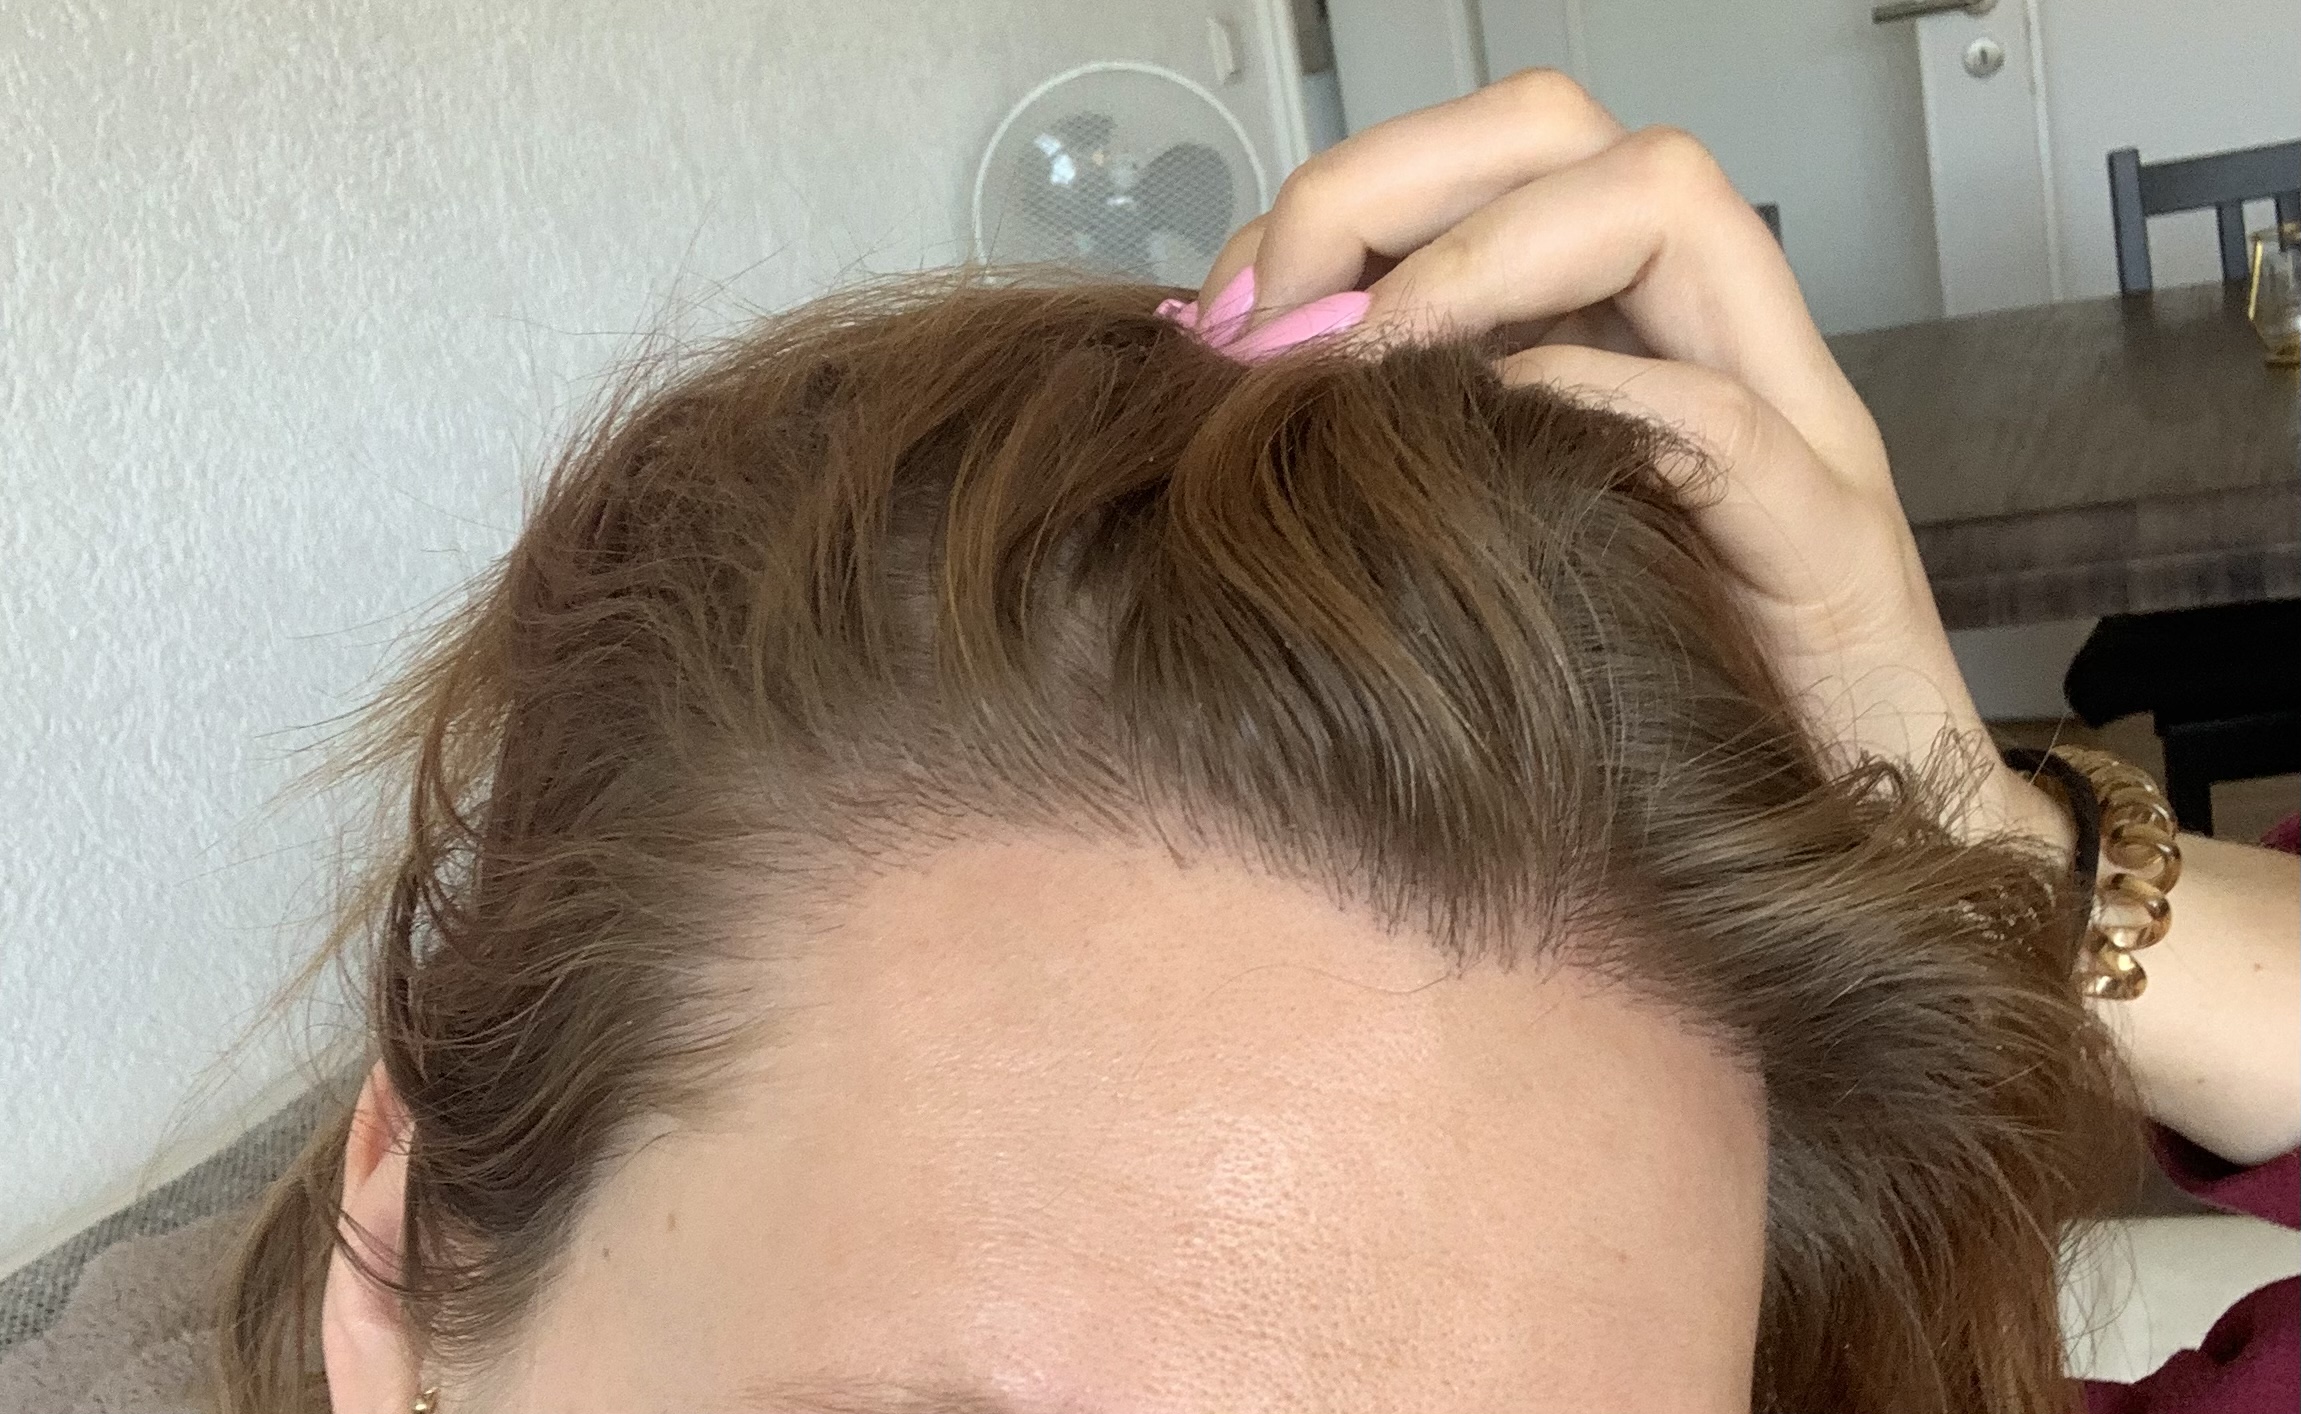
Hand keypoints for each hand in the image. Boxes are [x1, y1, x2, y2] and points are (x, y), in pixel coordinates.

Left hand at [1199, 72, 2055, 841]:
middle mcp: (1717, 348)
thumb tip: (1240, 371)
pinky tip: (1490, 439)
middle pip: (1573, 134)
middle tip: (1281, 305)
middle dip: (1399, 181)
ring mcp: (1792, 433)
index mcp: (1631, 337)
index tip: (1237, 302)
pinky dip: (1595, 401)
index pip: (1500, 155)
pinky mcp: (1830, 556)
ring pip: (1672, 208)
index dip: (1353, 191)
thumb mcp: (1515, 547)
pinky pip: (1721, 427)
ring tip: (1371, 364)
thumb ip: (1414, 444)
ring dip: (1485, 259)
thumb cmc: (1674, 709)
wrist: (1872, 831)